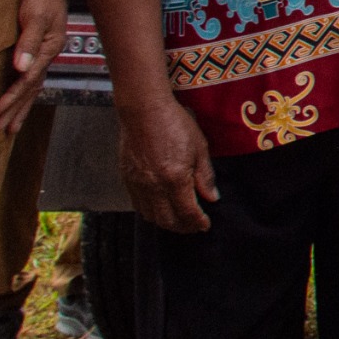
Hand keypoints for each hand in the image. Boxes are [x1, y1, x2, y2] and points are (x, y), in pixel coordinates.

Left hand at [0, 0, 70, 135]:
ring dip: (20, 108)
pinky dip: (24, 94)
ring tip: (9, 127)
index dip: (10, 99)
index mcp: (48, 50)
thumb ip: (28, 43)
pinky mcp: (39, 49)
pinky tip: (20, 100)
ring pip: (32, 88)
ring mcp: (45, 54)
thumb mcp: (34, 17)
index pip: (27, 82)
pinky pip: (31, 78)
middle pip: (30, 91)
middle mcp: (47, 56)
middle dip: (13, 112)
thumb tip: (20, 69)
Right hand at [119, 90, 217, 232]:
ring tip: (179, 221)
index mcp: (175, 178)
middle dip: (183, 228)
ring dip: (166, 223)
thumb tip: (211, 198)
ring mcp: (137, 183)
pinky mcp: (126, 178)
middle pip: (167, 220)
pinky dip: (150, 212)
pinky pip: (137, 205)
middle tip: (194, 227)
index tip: (205, 225)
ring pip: (150, 215)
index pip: (187, 212)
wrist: (143, 111)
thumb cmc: (175, 124)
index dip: (198, 222)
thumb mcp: (200, 148)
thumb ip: (205, 176)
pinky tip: (160, 208)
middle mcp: (153, 185)